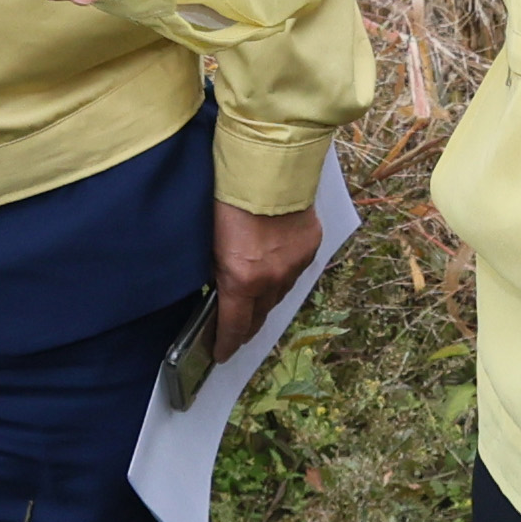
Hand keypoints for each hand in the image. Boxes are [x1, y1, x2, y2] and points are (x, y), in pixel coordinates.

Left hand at [206, 199, 323, 364]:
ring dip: (266, 299)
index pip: (234, 326)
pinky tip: (275, 267)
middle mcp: (272, 279)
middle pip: (260, 316)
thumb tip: (219, 289)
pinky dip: (283, 273)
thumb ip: (217, 273)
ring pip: (279, 294)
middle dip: (246, 326)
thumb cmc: (228, 199)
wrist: (267, 167)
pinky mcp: (310, 247)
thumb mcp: (210, 243)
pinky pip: (295, 271)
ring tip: (255, 300)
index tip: (221, 354)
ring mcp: (295, 264)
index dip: (226, 344)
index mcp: (242, 281)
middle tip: (237, 332)